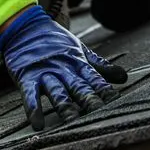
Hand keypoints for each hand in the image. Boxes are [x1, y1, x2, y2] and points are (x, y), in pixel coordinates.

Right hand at [0, 5, 126, 129]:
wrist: (25, 25)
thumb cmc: (55, 41)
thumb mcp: (79, 49)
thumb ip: (100, 66)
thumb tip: (124, 77)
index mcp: (77, 62)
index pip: (94, 78)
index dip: (104, 90)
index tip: (116, 102)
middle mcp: (63, 68)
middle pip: (78, 87)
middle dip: (89, 100)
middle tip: (99, 114)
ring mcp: (45, 73)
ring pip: (57, 92)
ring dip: (64, 106)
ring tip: (72, 121)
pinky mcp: (27, 77)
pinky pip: (30, 95)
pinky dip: (33, 109)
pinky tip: (38, 124)